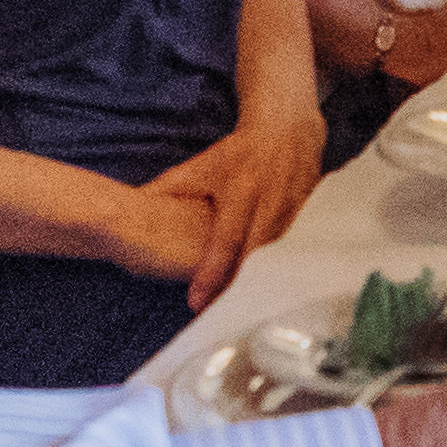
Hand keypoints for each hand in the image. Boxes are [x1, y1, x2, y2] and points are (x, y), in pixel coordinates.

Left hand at [135, 112, 321, 305]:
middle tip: (217, 317)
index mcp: (240, 191)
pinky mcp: (310, 216)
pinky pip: (295, 251)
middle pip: (254, 256)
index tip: (195, 302)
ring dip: (259, 285)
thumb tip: (136, 203)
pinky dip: (281, 272)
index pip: (224, 240)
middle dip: (236, 288)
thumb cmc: (239, 153)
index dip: (210, 273)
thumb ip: (170, 188)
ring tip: (239, 312)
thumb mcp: (203, 166)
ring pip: (277, 258)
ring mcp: (294, 210)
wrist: (288, 129)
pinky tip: (268, 292)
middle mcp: (270, 202)